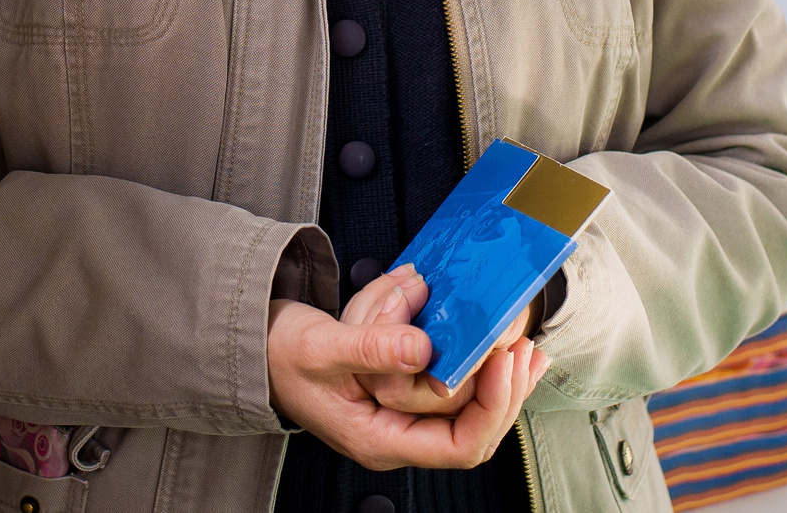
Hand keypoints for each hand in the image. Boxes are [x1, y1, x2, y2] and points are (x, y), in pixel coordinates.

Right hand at [266, 296, 546, 472]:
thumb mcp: (322, 346)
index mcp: (380, 439)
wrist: (262, 347)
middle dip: (506, 390)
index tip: (502, 361)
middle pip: (474, 431)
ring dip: (500, 376)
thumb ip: (371, 348)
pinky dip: (481, 363)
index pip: (457, 445)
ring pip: (470, 409)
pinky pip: (457, 386)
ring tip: (521, 342)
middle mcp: (398, 435)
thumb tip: (422, 348)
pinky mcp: (407, 391)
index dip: (490, 406)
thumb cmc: (284, 354)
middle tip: (525, 349)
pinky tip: (501, 342)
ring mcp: (405, 415)